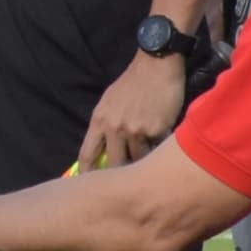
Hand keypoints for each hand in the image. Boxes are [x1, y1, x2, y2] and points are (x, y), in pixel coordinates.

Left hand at [76, 51, 188, 170]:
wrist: (156, 65)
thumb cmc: (132, 83)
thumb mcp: (109, 102)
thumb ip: (104, 125)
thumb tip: (102, 150)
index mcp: (99, 120)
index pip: (87, 155)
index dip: (86, 173)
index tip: (90, 185)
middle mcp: (114, 128)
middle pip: (114, 164)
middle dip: (120, 173)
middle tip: (126, 182)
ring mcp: (136, 130)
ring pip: (138, 160)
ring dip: (143, 162)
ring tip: (148, 164)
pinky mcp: (156, 130)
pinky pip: (157, 150)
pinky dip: (159, 151)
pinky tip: (163, 146)